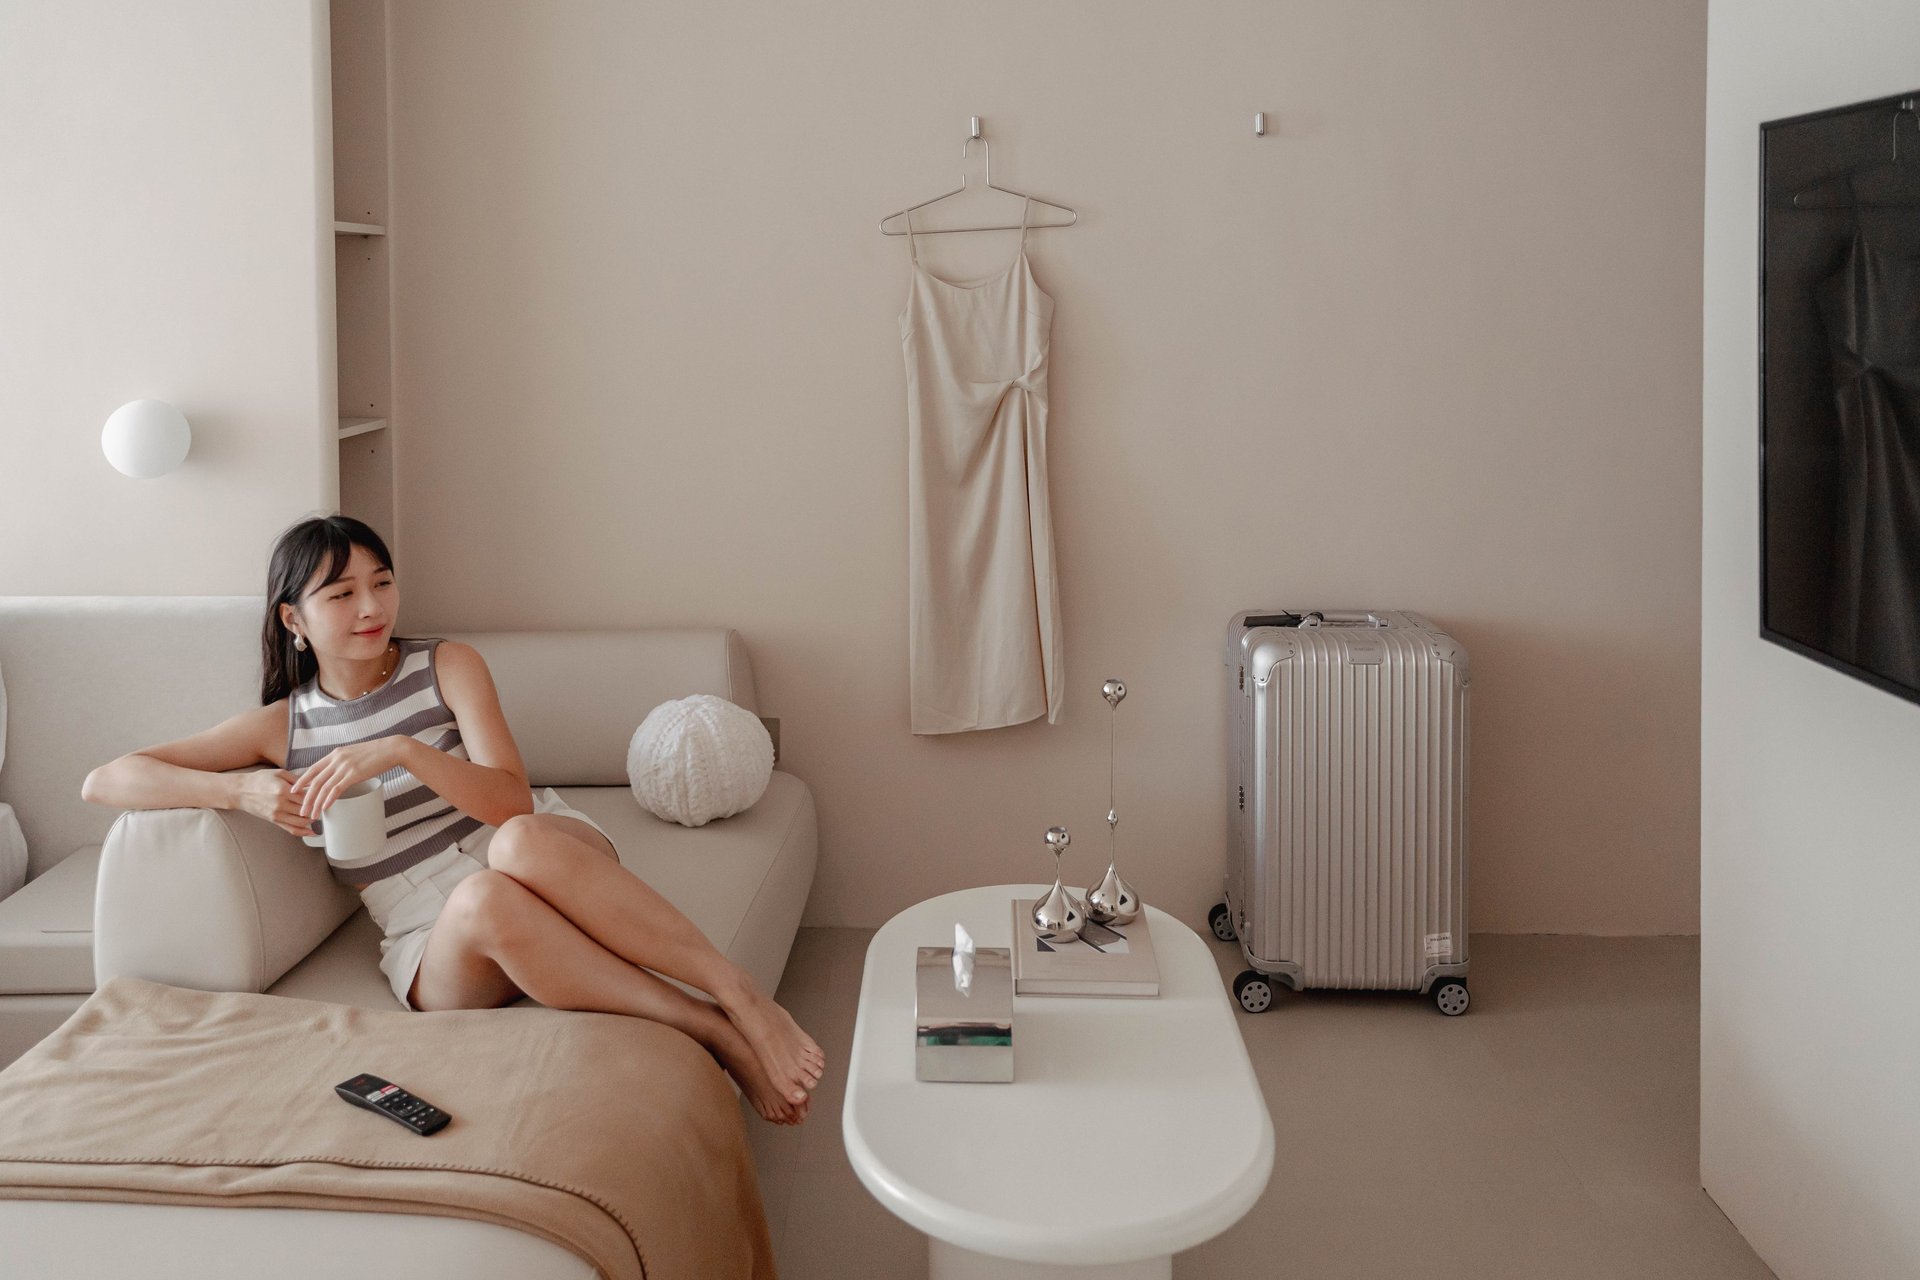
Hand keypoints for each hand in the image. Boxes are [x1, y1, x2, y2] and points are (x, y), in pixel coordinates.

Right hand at [232, 769, 317, 838]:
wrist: (240, 791)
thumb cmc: (260, 780)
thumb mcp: (279, 773)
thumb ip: (297, 779)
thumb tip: (314, 784)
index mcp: (283, 790)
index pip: (307, 797)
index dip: (318, 797)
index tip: (325, 796)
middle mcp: (281, 804)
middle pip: (306, 810)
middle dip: (317, 809)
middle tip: (325, 806)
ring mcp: (277, 814)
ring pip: (301, 822)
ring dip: (312, 821)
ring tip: (320, 816)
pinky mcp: (274, 821)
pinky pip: (291, 829)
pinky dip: (303, 832)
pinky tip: (313, 832)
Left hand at [290, 737, 404, 821]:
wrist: (391, 749)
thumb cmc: (376, 753)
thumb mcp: (354, 754)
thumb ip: (343, 762)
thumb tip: (337, 774)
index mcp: (335, 754)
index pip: (313, 769)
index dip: (302, 781)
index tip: (294, 791)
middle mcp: (337, 759)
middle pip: (315, 781)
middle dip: (306, 797)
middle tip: (302, 810)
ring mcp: (345, 766)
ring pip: (324, 787)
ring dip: (316, 803)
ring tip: (313, 814)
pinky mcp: (354, 774)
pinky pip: (337, 789)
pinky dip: (329, 799)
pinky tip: (325, 807)